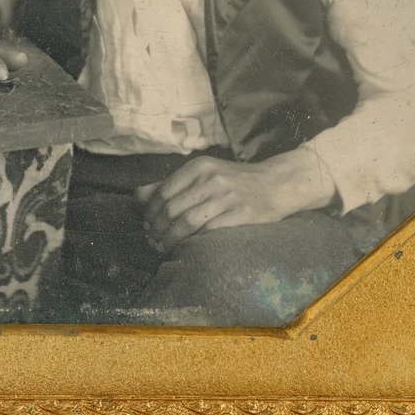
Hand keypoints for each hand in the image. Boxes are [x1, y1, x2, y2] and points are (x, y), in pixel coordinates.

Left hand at [139, 146, 337, 254]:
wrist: (276, 184)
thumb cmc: (234, 181)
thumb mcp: (204, 174)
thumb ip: (172, 184)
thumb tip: (138, 195)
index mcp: (200, 166)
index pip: (164, 191)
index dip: (150, 212)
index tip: (146, 225)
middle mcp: (211, 178)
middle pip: (173, 208)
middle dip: (157, 228)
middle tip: (151, 240)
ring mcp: (227, 196)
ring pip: (187, 221)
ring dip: (170, 238)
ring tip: (163, 247)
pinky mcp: (241, 214)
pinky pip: (209, 231)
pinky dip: (192, 241)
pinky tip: (186, 248)